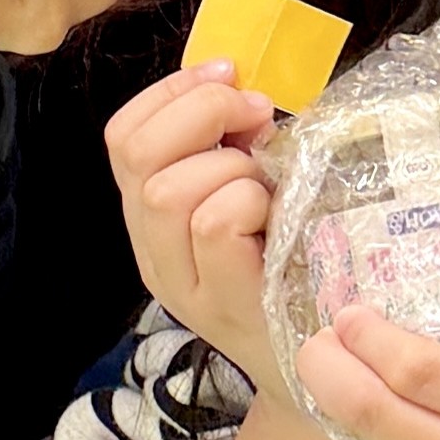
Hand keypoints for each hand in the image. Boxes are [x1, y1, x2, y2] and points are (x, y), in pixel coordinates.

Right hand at [103, 61, 283, 386]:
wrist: (316, 366)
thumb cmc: (291, 269)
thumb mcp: (251, 198)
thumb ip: (232, 149)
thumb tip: (242, 86)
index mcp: (150, 219)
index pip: (123, 135)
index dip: (172, 90)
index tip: (228, 73)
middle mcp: (154, 252)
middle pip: (138, 154)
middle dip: (202, 111)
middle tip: (256, 115)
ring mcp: (184, 284)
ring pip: (171, 190)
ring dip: (233, 166)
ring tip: (268, 185)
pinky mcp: (226, 304)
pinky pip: (217, 223)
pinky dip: (252, 201)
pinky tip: (277, 217)